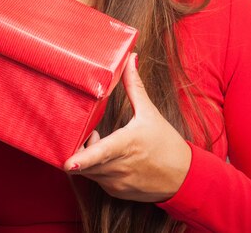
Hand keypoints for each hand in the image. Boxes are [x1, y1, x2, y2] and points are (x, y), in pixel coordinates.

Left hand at [63, 53, 191, 202]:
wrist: (183, 177)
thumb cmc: (166, 142)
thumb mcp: (150, 112)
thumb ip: (134, 86)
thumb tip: (131, 58)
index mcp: (126, 144)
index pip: (101, 153)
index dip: (82, 159)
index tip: (67, 163)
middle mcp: (119, 167)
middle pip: (86, 161)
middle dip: (81, 147)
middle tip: (93, 133)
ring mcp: (117, 182)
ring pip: (89, 171)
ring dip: (88, 158)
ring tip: (103, 143)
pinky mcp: (115, 192)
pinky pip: (97, 179)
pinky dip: (97, 169)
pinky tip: (110, 159)